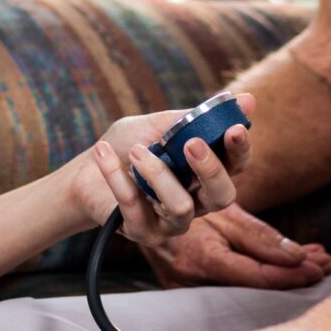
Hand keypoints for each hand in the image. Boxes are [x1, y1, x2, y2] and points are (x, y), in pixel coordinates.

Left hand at [67, 93, 254, 245]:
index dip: (240, 149)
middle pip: (222, 196)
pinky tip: (103, 152)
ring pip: (180, 206)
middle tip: (190, 143)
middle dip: (210, 169)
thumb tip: (247, 98)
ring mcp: (171, 222)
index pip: (236, 166)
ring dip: (157, 174)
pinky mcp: (143, 232)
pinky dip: (117, 176)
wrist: (82, 172)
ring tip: (135, 151)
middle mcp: (196, 201)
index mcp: (204, 173)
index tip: (235, 129)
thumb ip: (197, 117)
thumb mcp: (160, 124)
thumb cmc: (127, 146)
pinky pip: (136, 207)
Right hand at [141, 206, 330, 291]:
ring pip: (244, 283)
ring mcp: (185, 284)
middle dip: (294, 274)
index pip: (259, 277)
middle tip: (327, 263)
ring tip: (314, 260)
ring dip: (280, 271)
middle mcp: (192, 278)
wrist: (115, 195)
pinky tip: (282, 263)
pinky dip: (257, 269)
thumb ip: (256, 235)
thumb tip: (296, 256)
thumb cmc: (166, 192)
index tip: (320, 266)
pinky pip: (228, 278)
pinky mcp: (183, 281)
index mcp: (202, 258)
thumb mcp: (216, 210)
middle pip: (255, 286)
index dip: (293, 274)